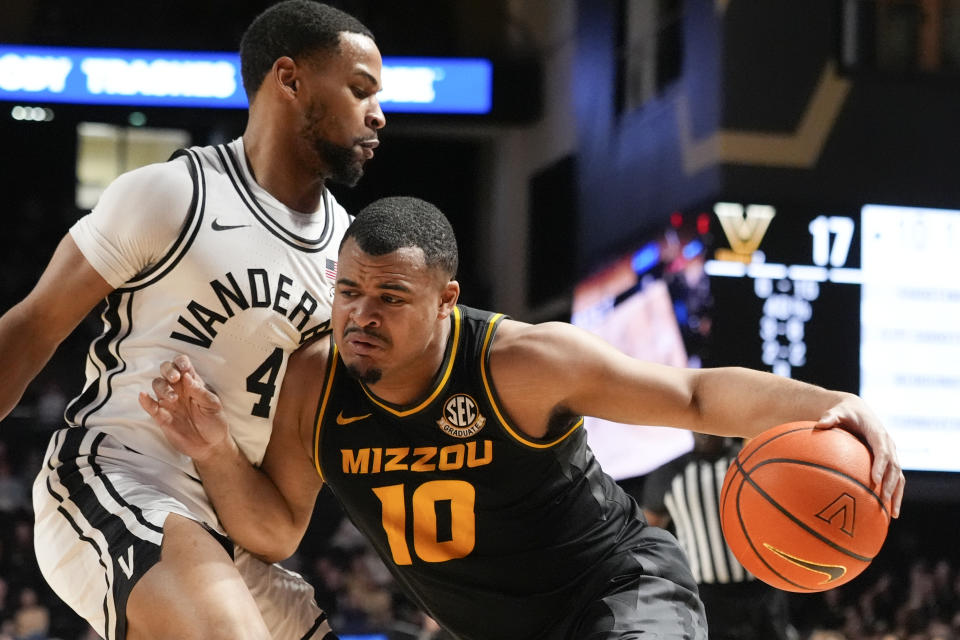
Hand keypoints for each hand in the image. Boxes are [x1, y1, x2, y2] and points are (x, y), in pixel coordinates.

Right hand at [138, 354, 229, 463]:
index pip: (182, 364)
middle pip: (165, 370)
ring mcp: (169, 402)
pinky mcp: (161, 416)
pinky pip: (150, 406)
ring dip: (162, 387)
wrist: (210, 445)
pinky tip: (144, 396)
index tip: (184, 369)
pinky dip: (145, 401)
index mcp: (193, 383)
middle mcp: (179, 389)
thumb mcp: (213, 405)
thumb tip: (187, 376)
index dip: (180, 362)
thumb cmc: (214, 422)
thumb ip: (200, 391)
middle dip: (168, 370)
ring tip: (173, 399)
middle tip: (175, 378)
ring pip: (157, 385)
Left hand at [816, 394, 904, 517]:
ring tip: (892, 515)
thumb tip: (819, 424)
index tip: (875, 481)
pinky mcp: (888, 461)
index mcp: (877, 433)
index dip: (880, 466)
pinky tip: (888, 511)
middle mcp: (888, 444)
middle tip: (882, 501)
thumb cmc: (844, 412)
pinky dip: (893, 494)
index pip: (882, 451)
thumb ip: (829, 417)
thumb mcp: (836, 411)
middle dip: (890, 485)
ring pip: (899, 476)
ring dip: (897, 495)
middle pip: (894, 467)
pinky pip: (894, 479)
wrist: (856, 410)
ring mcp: (890, 454)